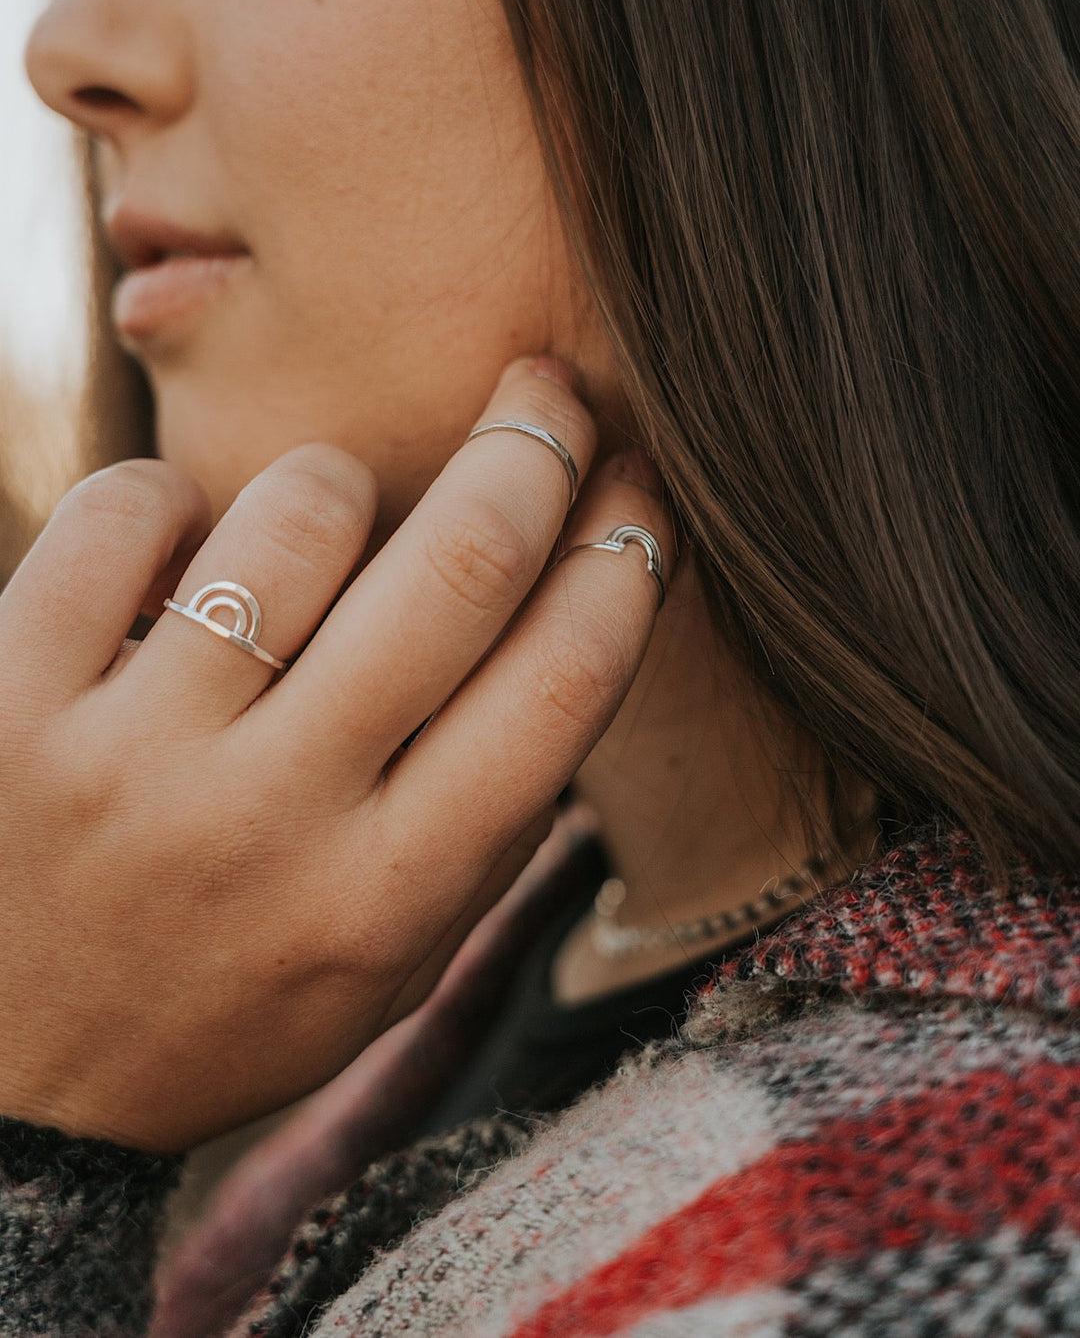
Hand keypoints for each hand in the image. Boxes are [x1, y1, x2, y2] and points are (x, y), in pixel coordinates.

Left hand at [0, 358, 671, 1151]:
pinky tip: (182, 552)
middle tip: (546, 391)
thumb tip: (579, 628)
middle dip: (533, 447)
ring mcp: (129, 755)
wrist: (5, 1089)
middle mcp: (270, 822)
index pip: (563, 682)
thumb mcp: (388, 969)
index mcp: (388, 896)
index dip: (629, 552)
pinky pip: (128, 506)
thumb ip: (486, 825)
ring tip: (324, 522)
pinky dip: (175, 498)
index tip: (641, 487)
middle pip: (459, 565)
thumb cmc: (222, 1009)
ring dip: (339, 484)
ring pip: (300, 507)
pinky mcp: (9, 695)